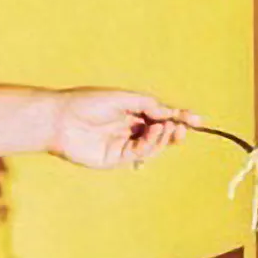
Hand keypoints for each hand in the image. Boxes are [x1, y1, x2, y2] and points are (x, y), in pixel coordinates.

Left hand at [47, 89, 200, 168]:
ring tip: (168, 127)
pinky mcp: (115, 159)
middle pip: (158, 133)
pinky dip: (150, 144)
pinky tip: (154, 133)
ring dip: (163, 137)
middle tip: (184, 127)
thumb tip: (170, 113)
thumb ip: (148, 106)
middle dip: (173, 130)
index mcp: (128, 112)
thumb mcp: (123, 98)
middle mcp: (127, 129)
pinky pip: (139, 153)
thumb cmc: (87, 102)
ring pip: (151, 145)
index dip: (177, 118)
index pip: (158, 116)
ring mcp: (121, 145)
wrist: (61, 119)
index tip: (196, 119)